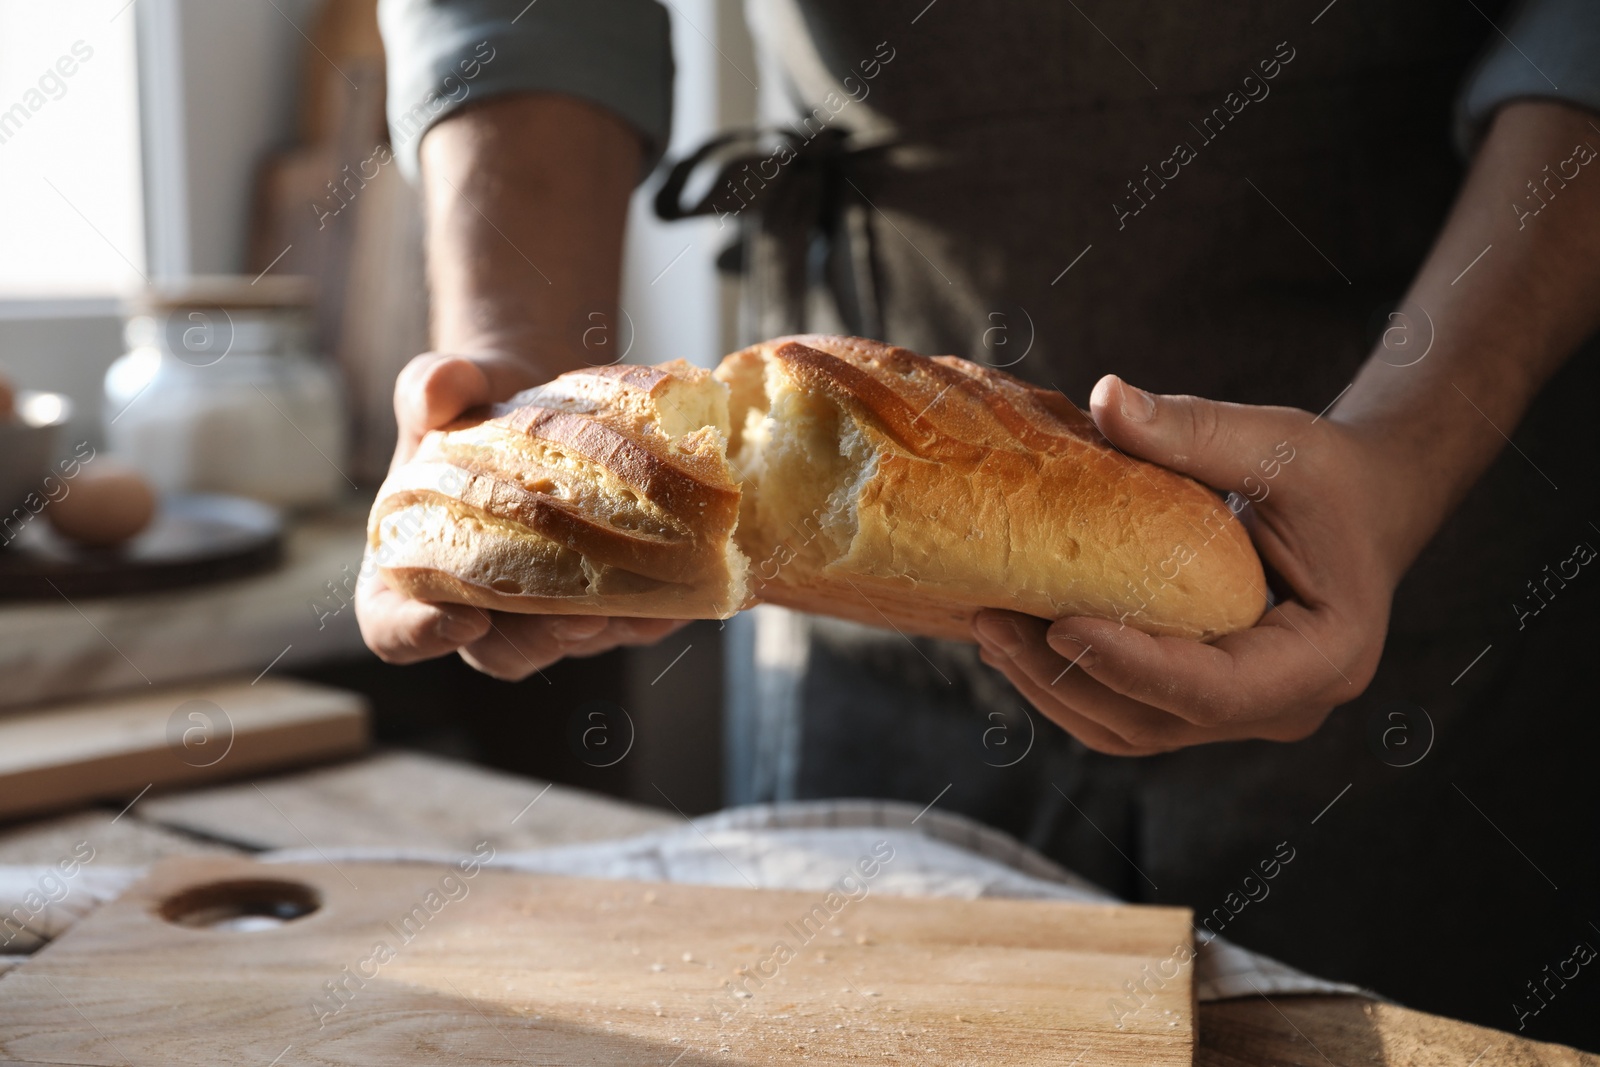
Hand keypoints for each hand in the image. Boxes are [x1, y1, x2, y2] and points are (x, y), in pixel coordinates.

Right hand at [356, 351, 687, 680]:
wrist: (543, 395)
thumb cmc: (479, 401)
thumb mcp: (450, 385)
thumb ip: (431, 388)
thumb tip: (438, 390)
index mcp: (411, 564)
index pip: (391, 624)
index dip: (416, 635)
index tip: (460, 619)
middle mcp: (476, 599)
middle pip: (495, 652)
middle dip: (535, 642)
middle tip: (571, 618)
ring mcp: (543, 606)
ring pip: (568, 644)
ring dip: (598, 631)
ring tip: (625, 603)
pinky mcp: (601, 597)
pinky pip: (629, 624)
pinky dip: (651, 616)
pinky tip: (679, 594)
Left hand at [974, 375, 1403, 755]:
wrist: (1361, 507)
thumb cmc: (1328, 476)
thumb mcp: (1275, 444)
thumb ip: (1194, 429)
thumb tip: (1105, 397)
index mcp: (1324, 658)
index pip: (1215, 690)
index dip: (1132, 666)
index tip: (1058, 624)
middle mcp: (1285, 706)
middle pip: (1158, 720)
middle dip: (1066, 677)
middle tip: (992, 620)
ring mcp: (1242, 714)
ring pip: (1132, 730)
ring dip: (1052, 689)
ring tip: (989, 629)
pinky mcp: (1203, 704)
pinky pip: (1128, 713)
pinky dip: (1069, 684)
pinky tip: (1015, 639)